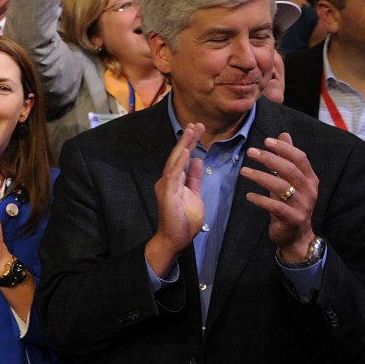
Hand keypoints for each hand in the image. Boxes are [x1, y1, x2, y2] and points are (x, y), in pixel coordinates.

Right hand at [146, 123, 205, 274]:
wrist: (175, 239)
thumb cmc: (183, 220)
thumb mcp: (194, 194)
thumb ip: (194, 178)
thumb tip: (198, 161)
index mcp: (174, 180)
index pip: (182, 158)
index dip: (190, 143)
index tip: (198, 129)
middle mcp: (167, 180)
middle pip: (178, 155)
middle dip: (187, 139)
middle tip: (196, 124)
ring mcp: (166, 186)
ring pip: (175, 161)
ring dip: (183, 146)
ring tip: (191, 131)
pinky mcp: (167, 194)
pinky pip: (173, 175)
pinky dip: (179, 163)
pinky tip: (185, 152)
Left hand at [241, 133, 319, 258]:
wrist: (296, 235)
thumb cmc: (290, 204)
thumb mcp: (290, 180)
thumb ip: (287, 159)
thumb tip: (284, 135)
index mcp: (310, 179)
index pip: (300, 158)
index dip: (284, 148)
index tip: (266, 141)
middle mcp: (309, 190)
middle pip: (289, 169)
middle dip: (269, 158)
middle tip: (251, 152)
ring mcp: (302, 205)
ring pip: (281, 186)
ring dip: (260, 176)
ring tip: (244, 171)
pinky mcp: (292, 218)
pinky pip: (275, 206)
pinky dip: (260, 199)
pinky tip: (248, 196)